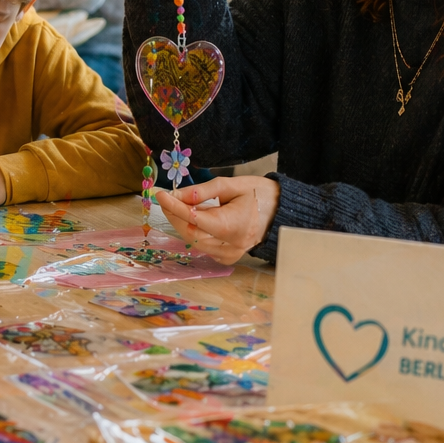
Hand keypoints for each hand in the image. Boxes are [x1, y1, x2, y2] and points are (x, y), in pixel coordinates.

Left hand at [155, 175, 279, 263]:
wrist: (283, 211)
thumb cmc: (260, 194)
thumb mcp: (232, 185)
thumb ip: (203, 191)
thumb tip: (177, 195)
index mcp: (233, 226)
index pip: (195, 218)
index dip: (174, 207)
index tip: (160, 194)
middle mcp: (231, 245)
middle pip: (191, 233)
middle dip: (175, 215)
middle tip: (166, 199)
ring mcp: (231, 254)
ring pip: (195, 242)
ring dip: (184, 224)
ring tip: (181, 206)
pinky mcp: (230, 257)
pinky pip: (204, 247)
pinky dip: (196, 234)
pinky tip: (196, 220)